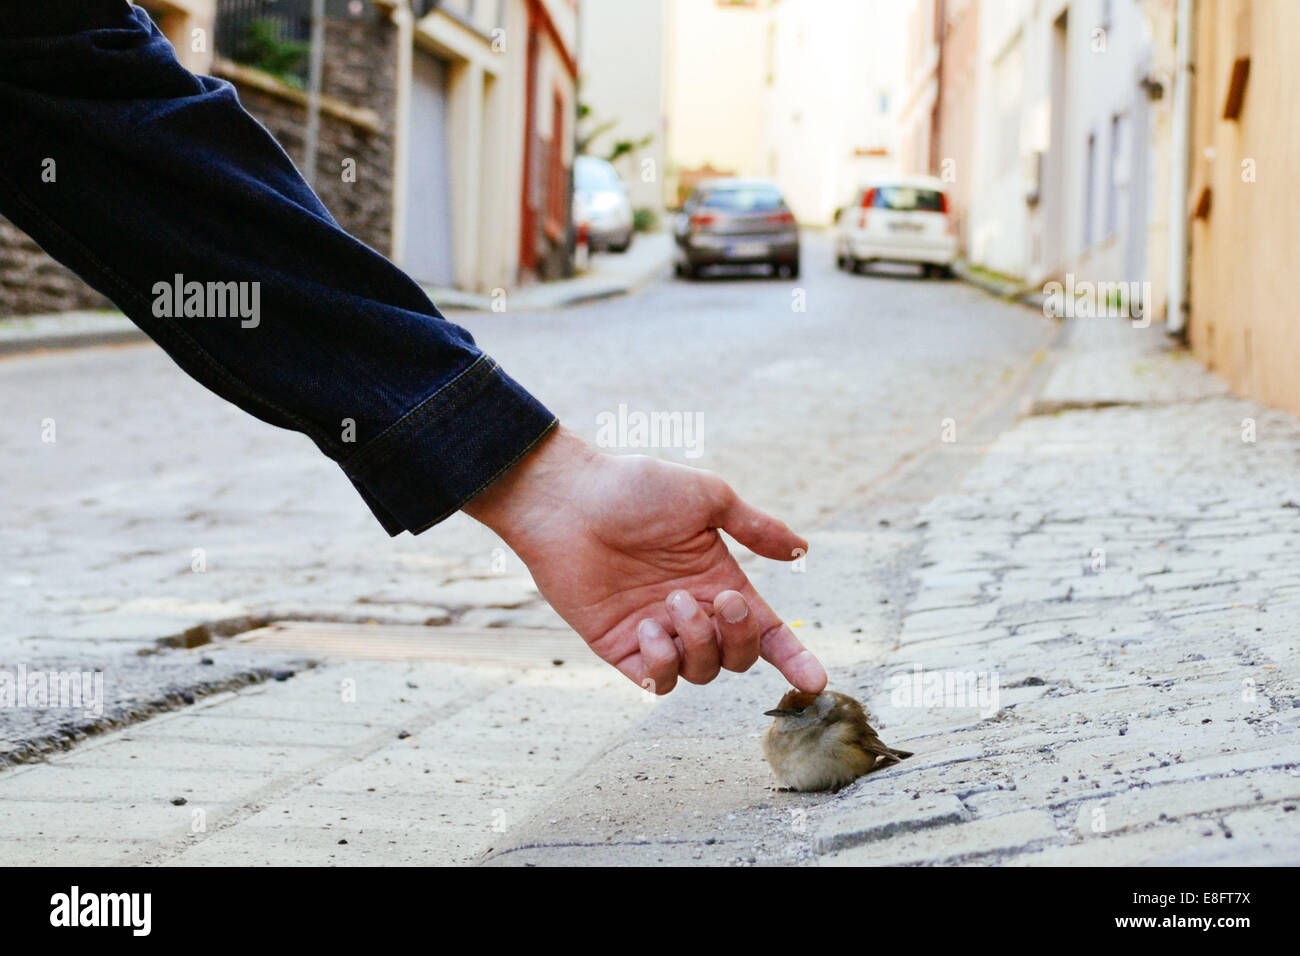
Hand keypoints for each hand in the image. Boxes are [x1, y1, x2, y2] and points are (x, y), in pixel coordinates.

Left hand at [463, 427, 826, 694]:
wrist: (570, 500)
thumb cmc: (634, 488)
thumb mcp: (707, 497)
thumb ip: (755, 527)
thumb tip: (802, 548)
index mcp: (717, 579)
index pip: (764, 629)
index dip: (793, 657)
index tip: (817, 681)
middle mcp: (691, 612)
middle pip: (738, 657)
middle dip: (740, 637)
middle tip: (721, 600)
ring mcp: (656, 633)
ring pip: (702, 672)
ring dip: (699, 642)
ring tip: (674, 603)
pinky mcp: (620, 648)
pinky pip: (657, 681)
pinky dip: (662, 662)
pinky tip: (649, 625)